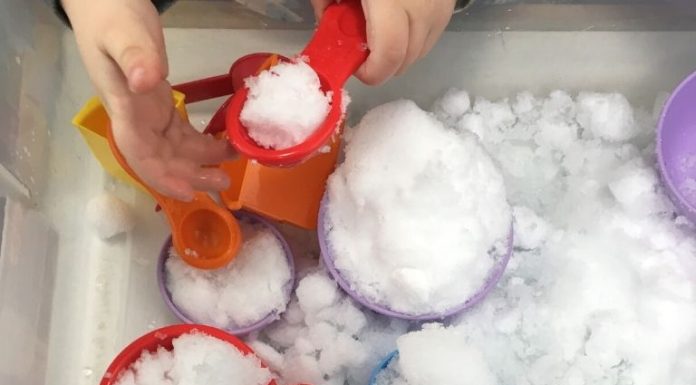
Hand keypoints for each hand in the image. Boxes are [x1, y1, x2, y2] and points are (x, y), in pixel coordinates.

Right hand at [62, 0, 233, 200]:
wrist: (104, 2)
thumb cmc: (111, 16)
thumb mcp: (123, 34)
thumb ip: (134, 57)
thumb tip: (146, 82)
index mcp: (123, 105)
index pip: (138, 151)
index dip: (160, 176)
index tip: (187, 192)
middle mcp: (134, 116)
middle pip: (160, 158)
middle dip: (189, 175)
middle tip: (224, 181)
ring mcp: (147, 113)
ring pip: (173, 149)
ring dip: (199, 162)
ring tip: (229, 169)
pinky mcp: (160, 105)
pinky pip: (180, 133)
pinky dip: (201, 143)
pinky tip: (223, 146)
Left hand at [311, 0, 455, 84]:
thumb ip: (326, 3)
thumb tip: (326, 28)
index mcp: (389, 1)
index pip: (389, 55)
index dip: (371, 72)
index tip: (356, 67)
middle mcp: (421, 8)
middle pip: (405, 60)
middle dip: (381, 64)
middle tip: (363, 48)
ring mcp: (439, 8)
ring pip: (420, 52)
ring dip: (398, 52)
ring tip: (381, 29)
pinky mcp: (449, 6)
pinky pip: (432, 36)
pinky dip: (413, 37)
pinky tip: (398, 18)